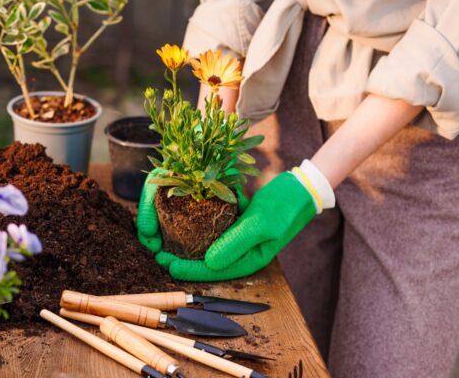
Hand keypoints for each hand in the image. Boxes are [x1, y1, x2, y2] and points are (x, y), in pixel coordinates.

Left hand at [136, 170, 315, 280]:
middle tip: (157, 251)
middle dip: (180, 257)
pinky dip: (194, 225)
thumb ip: (235, 242)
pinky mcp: (234, 224)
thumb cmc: (285, 206)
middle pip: (204, 261)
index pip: (213, 270)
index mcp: (248, 261)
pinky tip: (177, 219)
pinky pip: (210, 229)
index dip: (188, 269)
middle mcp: (239, 253)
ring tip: (161, 239)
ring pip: (204, 245)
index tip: (165, 263)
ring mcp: (236, 239)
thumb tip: (208, 262)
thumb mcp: (260, 224)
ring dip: (183, 242)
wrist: (302, 188)